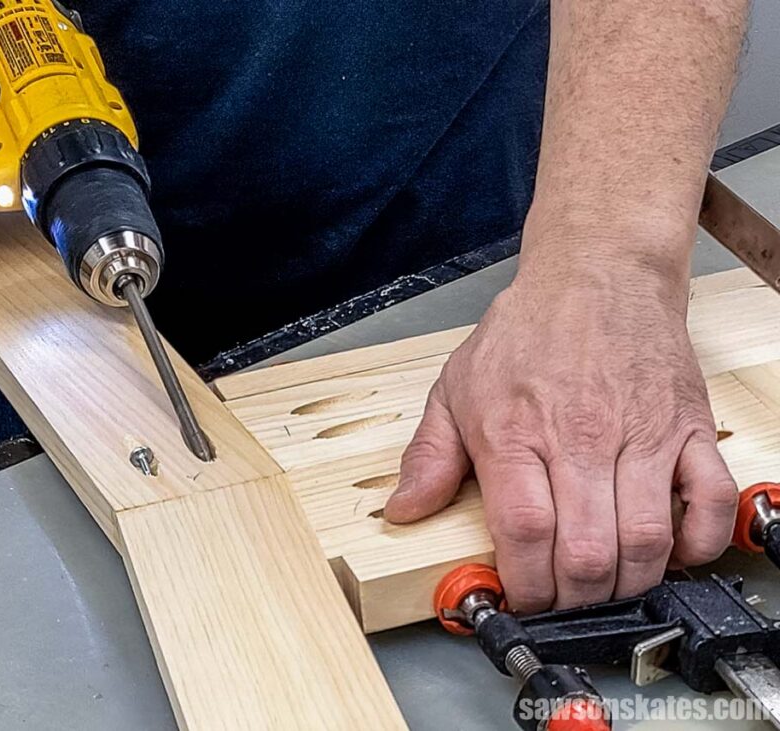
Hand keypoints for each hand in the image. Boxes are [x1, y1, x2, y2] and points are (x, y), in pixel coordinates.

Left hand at [384, 257, 737, 611]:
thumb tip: (404, 509)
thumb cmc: (527, 331)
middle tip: (562, 601)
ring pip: (646, 541)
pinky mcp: (688, 427)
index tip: (522, 597)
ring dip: (627, 583)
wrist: (597, 274)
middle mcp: (582, 437)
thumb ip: (430, 455)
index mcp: (516, 432)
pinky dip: (697, 543)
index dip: (526, 583)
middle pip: (588, 552)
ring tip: (605, 586)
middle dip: (573, 599)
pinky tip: (668, 552)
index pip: (526, 532)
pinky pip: (710, 502)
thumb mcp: (455, 387)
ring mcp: (642, 434)